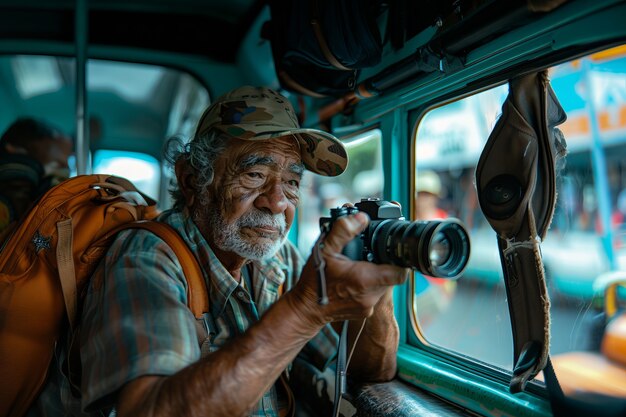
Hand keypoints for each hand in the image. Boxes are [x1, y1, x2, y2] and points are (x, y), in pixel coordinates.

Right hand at [287, 212, 408, 327]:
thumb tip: (362, 217)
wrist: (305, 310)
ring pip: (384, 285)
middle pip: (392, 276)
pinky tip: (353, 280)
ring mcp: (368, 307)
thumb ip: (343, 231)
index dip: (399, 260)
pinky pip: (374, 295)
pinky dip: (368, 286)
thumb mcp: (324, 250)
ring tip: (359, 266)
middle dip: (384, 263)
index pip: (401, 272)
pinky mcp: (364, 312)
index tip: (389, 251)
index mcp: (365, 279)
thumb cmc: (313, 282)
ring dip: (376, 274)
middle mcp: (371, 295)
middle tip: (368, 255)